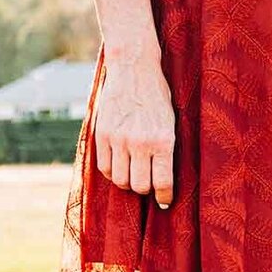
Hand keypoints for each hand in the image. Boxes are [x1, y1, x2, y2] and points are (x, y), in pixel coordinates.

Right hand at [94, 56, 175, 206]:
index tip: (165, 202)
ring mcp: (118, 139)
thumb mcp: (170, 120)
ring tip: (134, 174)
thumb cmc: (157, 95)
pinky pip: (104, 167)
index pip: (162, 181)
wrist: (133, 69)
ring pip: (120, 180)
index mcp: (163, 140)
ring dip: (128, 182)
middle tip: (149, 183)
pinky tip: (119, 166)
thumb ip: (166, 148)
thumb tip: (164, 177)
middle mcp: (140, 143)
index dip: (165, 196)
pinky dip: (112, 172)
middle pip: (139, 186)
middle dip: (146, 190)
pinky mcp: (102, 135)